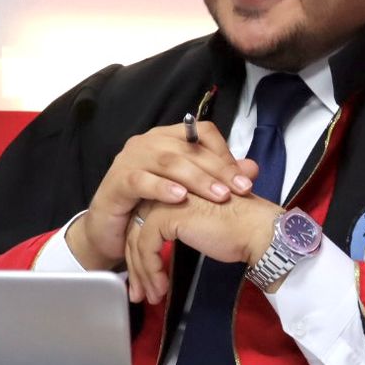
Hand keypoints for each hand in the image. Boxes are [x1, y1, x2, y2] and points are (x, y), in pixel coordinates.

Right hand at [67, 120, 256, 269]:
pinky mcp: (116, 181)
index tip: (244, 179)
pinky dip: (162, 188)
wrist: (110, 231)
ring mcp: (130, 159)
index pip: (201, 133)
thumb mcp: (187, 192)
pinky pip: (141, 180)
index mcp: (167, 139)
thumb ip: (218, 178)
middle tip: (241, 189)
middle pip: (188, 148)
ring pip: (168, 162)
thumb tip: (253, 168)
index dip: (224, 153)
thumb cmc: (150, 208)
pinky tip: (181, 198)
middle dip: (218, 169)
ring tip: (219, 195)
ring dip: (197, 179)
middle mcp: (148, 142)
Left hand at [124, 193, 280, 304]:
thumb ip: (180, 231)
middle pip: (135, 231)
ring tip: (152, 297)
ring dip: (143, 274)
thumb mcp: (201, 227)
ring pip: (137, 242)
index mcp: (171, 188)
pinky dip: (151, 271)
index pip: (144, 222)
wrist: (257, 229)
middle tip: (139, 294)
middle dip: (137, 267)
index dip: (142, 253)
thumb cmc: (239, 229)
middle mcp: (163, 190)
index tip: (145, 281)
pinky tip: (160, 288)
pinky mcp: (165, 216)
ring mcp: (163, 201)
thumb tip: (159, 257)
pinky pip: (146, 248)